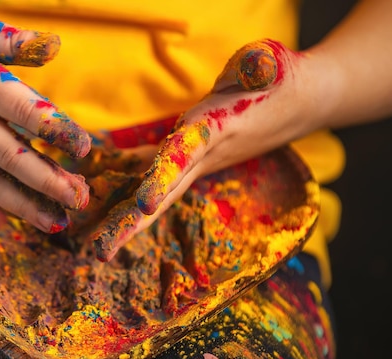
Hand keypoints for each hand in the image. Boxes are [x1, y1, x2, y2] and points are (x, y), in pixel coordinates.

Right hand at [0, 1, 90, 232]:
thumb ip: (10, 40)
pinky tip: (20, 211)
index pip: (25, 111)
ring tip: (56, 222)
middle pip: (11, 156)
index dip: (58, 130)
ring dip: (25, 204)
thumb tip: (54, 46)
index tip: (85, 148)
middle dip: (49, 181)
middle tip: (80, 200)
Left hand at [92, 39, 314, 260]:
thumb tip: (256, 67)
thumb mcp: (270, 65)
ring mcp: (196, 160)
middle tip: (100, 252)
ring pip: (156, 191)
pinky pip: (155, 168)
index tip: (144, 205)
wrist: (304, 101)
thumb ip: (257, 67)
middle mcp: (203, 155)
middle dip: (133, 223)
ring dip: (126, 215)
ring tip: (95, 242)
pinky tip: (103, 183)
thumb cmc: (283, 79)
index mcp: (216, 133)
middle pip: (163, 194)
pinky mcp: (192, 153)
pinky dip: (128, 177)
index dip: (164, 179)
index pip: (185, 158)